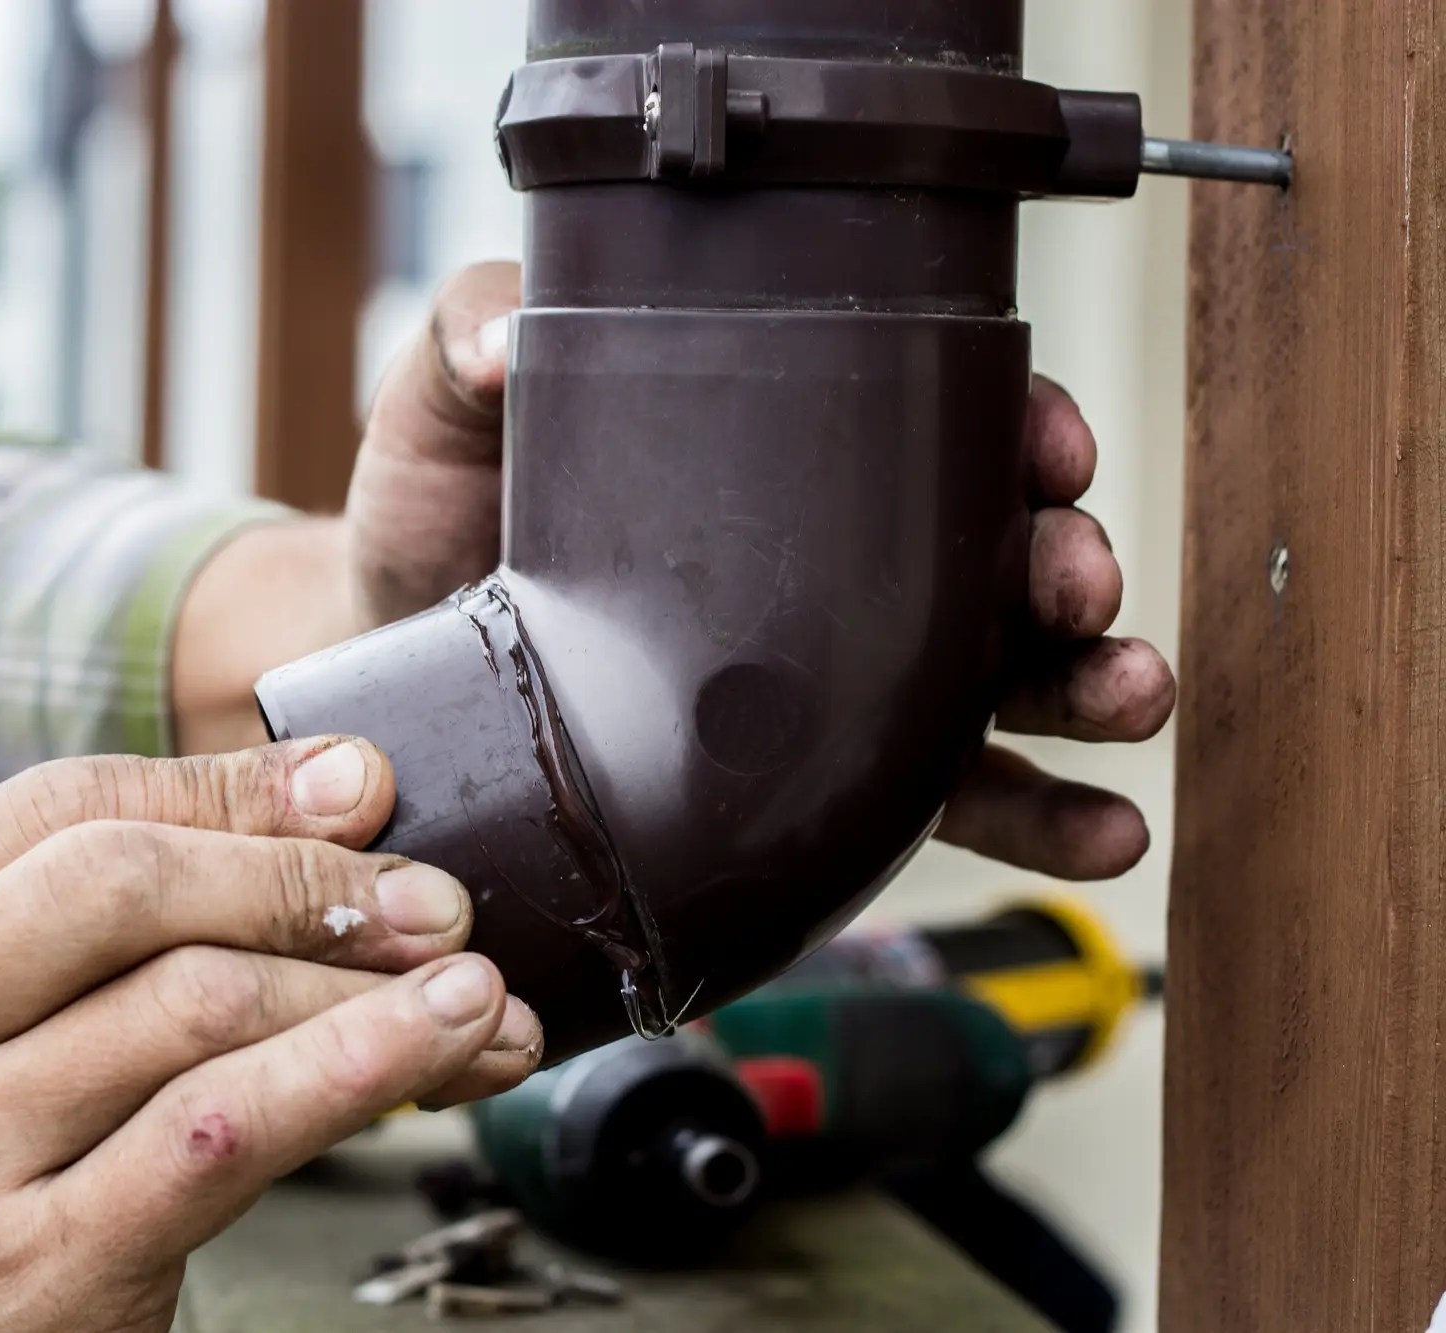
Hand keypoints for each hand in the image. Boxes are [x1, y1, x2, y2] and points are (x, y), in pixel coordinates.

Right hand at [0, 739, 540, 1332]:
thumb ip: (86, 923)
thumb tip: (334, 792)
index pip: (54, 809)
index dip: (226, 786)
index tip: (358, 788)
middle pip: (124, 887)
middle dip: (306, 879)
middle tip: (433, 900)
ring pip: (198, 1004)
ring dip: (367, 984)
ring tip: (471, 987)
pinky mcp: (26, 1274)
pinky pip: (226, 1133)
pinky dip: (357, 1068)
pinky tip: (440, 1045)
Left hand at [341, 263, 1174, 880]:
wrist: (392, 663)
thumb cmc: (429, 519)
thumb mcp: (441, 412)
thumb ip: (471, 343)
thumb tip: (510, 341)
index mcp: (767, 457)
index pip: (922, 425)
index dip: (1008, 429)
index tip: (1046, 450)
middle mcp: (822, 562)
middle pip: (989, 550)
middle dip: (1063, 563)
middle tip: (1075, 585)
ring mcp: (832, 679)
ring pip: (1003, 674)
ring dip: (1087, 686)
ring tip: (1125, 700)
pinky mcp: (811, 785)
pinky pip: (951, 800)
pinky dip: (1044, 815)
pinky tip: (1103, 832)